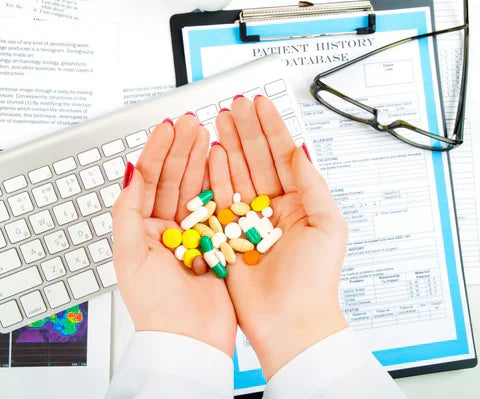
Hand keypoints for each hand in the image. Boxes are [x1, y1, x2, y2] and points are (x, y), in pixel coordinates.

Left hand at [112, 115, 235, 355]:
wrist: (192, 339)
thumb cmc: (158, 306)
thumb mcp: (129, 257)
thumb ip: (126, 213)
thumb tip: (128, 173)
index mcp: (143, 229)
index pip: (148, 181)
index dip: (157, 152)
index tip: (167, 129)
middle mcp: (167, 227)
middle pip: (172, 179)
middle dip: (180, 150)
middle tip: (191, 124)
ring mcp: (193, 232)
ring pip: (194, 188)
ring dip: (199, 161)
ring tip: (206, 136)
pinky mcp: (216, 240)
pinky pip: (216, 206)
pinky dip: (218, 184)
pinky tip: (221, 165)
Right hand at [209, 96, 348, 377]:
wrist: (289, 320)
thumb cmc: (314, 279)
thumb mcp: (328, 225)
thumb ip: (313, 184)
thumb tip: (300, 151)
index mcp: (300, 203)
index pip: (283, 156)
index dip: (272, 128)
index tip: (262, 104)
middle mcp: (273, 207)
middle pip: (258, 159)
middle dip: (247, 130)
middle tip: (236, 104)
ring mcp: (249, 218)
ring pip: (237, 173)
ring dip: (230, 145)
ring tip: (221, 120)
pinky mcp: (228, 233)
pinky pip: (220, 198)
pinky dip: (216, 174)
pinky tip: (213, 153)